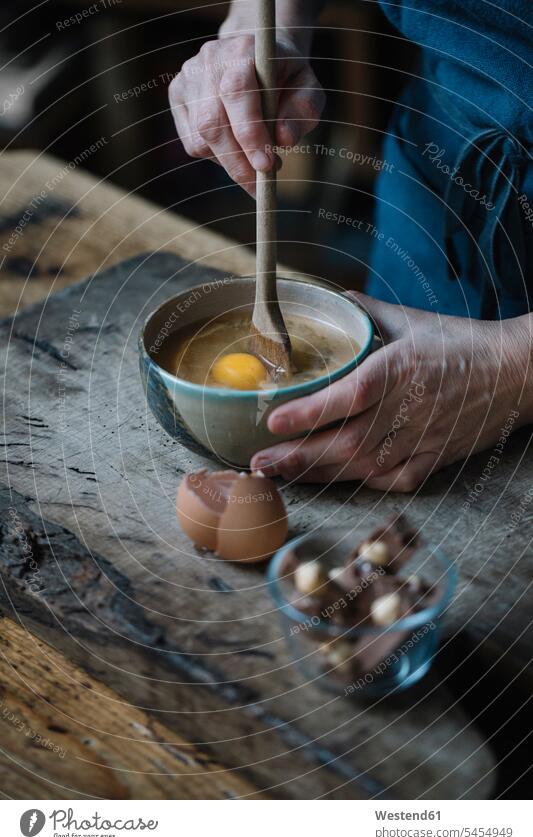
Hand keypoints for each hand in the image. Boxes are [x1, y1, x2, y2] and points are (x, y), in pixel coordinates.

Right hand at [168, 35, 323, 193]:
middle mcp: (210, 60)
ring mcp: (189, 77)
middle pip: (212, 122)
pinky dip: (216, 157)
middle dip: (237, 162)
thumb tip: (283, 139)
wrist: (257, 57)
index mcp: (243, 50)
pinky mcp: (178, 95)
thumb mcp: (308, 87)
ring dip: (230, 162)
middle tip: (259, 185)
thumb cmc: (286, 77)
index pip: (237, 92)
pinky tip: (236, 150)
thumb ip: (303, 110)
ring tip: (255, 163)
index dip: (249, 133)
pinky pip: (193, 142)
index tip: (266, 166)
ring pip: (201, 138)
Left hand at [251, 294, 531, 490]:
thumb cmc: (462, 343)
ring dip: (319, 472)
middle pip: (346, 441)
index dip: (309, 412)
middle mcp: (409, 408)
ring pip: (363, 467)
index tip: (272, 420)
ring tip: (282, 473)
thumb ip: (367, 313)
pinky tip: (336, 479)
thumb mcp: (412, 320)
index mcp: (401, 368)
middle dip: (298, 455)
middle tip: (259, 462)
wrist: (517, 373)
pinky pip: (393, 480)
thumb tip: (333, 300)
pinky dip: (363, 482)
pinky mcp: (436, 460)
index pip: (348, 395)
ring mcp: (424, 439)